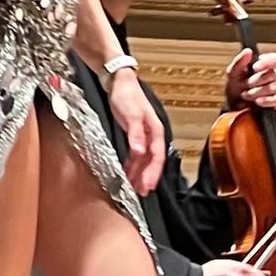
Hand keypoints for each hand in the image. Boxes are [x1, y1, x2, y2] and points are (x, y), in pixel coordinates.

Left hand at [107, 70, 164, 194]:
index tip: (149, 186)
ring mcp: (143, 136)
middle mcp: (151, 135)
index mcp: (155, 130)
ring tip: (134, 188)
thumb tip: (140, 152)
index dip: (153, 172)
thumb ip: (135, 134)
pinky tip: (127, 173)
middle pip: (151, 161)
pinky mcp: (134, 135)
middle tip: (142, 193)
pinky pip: (135, 155)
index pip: (157, 156)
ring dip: (139, 173)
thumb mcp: (131, 114)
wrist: (119, 82)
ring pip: (143, 160)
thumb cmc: (127, 95)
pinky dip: (131, 165)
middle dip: (147, 177)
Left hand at [225, 49, 275, 111]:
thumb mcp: (233, 73)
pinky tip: (258, 101)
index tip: (255, 68)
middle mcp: (274, 74)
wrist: (234, 105)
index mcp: (264, 64)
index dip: (267, 62)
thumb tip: (248, 51)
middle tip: (245, 84)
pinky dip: (267, 100)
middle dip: (256, 81)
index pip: (275, 58)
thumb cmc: (235, 86)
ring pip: (274, 87)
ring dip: (257, 92)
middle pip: (273, 74)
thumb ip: (239, 61)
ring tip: (245, 95)